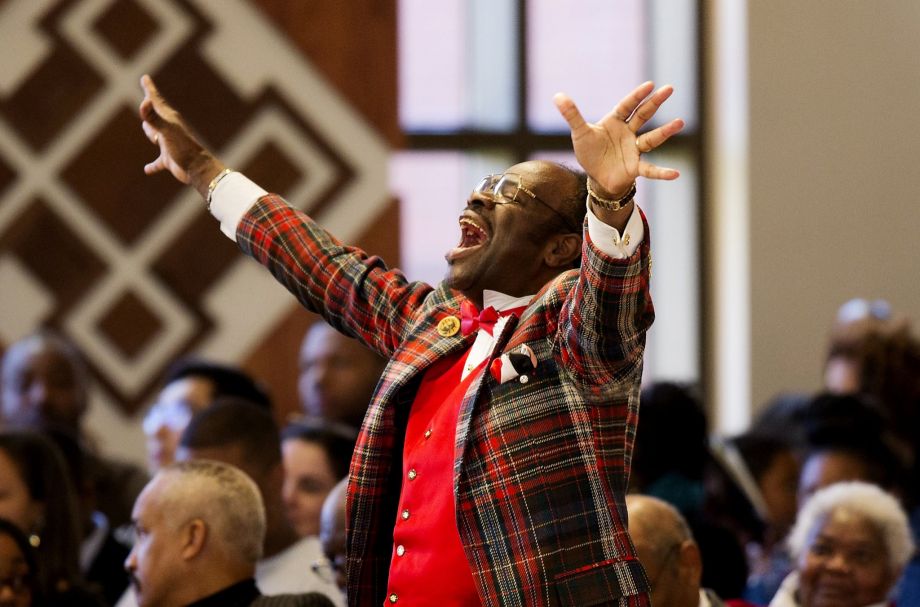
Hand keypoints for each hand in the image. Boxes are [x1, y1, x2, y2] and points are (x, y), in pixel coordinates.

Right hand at [138, 74, 224, 197]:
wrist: (199, 169)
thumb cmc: (184, 148)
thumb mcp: (167, 131)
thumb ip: (155, 118)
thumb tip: (145, 102)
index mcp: (169, 119)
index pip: (156, 101)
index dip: (149, 89)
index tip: (145, 77)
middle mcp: (169, 130)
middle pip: (154, 116)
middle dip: (149, 107)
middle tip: (148, 95)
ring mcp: (169, 144)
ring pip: (155, 135)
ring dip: (150, 132)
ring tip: (150, 133)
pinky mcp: (169, 160)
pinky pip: (157, 163)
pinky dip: (153, 166)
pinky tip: (147, 170)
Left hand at [554, 82, 683, 197]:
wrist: (596, 177)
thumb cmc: (589, 152)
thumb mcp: (579, 133)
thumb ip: (572, 115)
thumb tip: (557, 95)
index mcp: (615, 121)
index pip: (627, 106)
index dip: (637, 96)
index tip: (650, 85)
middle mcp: (628, 133)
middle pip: (644, 115)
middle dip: (655, 102)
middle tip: (670, 89)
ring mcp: (634, 149)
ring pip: (652, 139)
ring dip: (665, 131)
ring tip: (680, 122)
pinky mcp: (635, 167)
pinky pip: (651, 170)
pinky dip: (662, 172)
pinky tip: (675, 174)